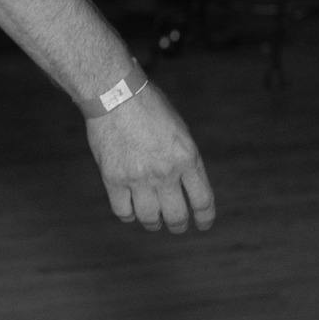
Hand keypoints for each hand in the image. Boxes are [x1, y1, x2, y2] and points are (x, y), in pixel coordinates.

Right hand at [84, 83, 214, 233]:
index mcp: (187, 158)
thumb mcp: (179, 131)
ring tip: (153, 221)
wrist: (115, 94)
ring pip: (150, 218)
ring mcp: (138, 177)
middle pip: (177, 216)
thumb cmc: (148, 107)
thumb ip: (183, 160)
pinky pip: (123, 211)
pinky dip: (128, 214)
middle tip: (176, 225)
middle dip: (178, 225)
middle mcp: (166, 172)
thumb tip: (184, 186)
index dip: (205, 218)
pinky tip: (130, 208)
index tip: (202, 224)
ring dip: (153, 223)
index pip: (203, 201)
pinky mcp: (113, 178)